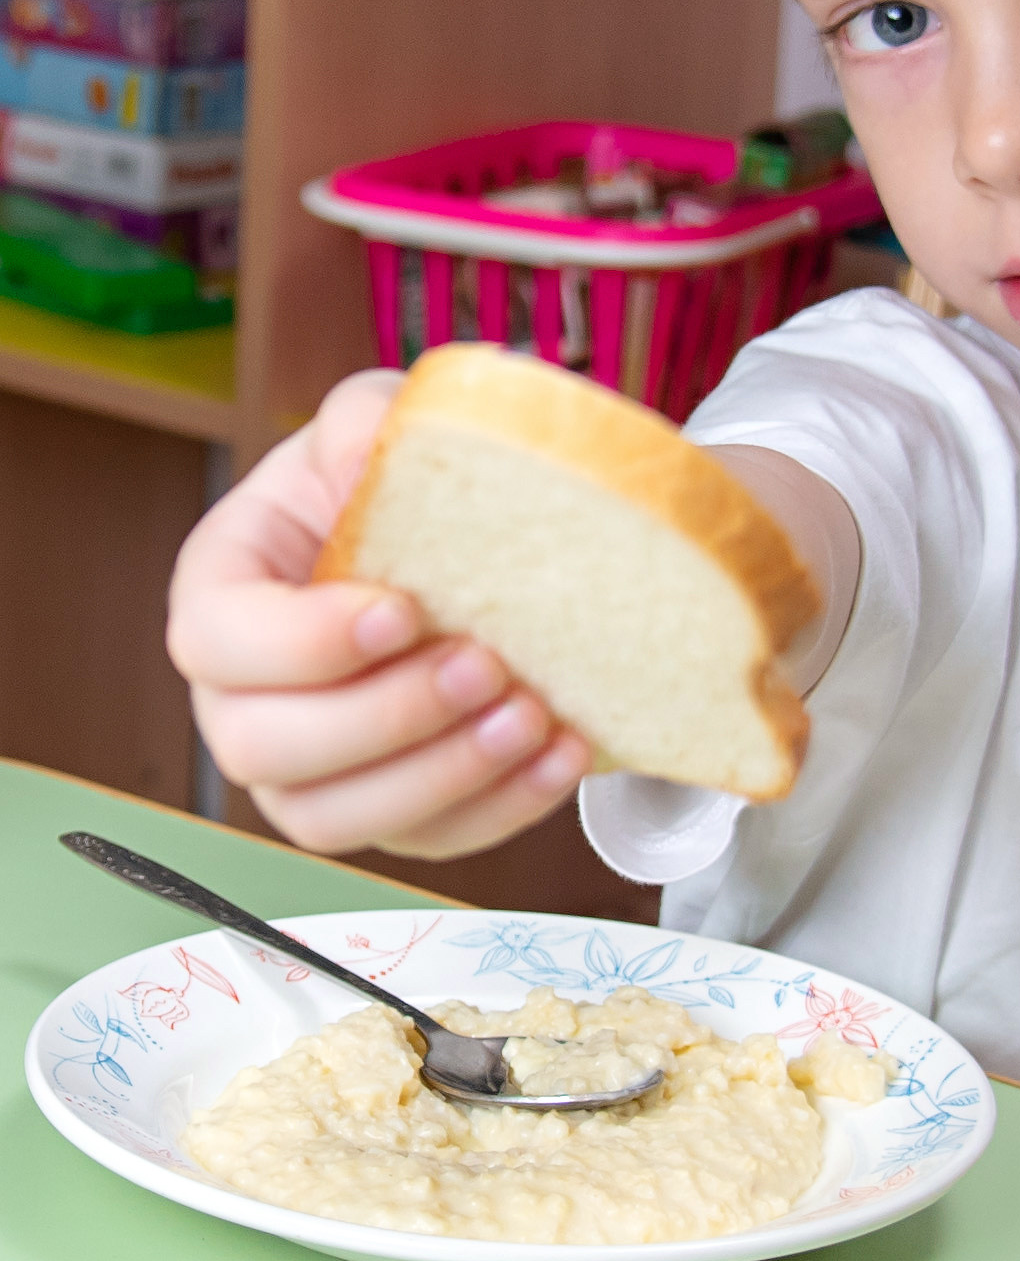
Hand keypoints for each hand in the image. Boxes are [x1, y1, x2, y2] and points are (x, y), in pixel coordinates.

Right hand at [167, 370, 590, 858]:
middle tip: (483, 664)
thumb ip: (364, 420)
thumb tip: (373, 445)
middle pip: (265, 748)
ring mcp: (310, 768)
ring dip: (441, 777)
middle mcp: (244, 696)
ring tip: (531, 717)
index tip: (400, 610)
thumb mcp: (374, 420)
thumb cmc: (395, 480)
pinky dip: (499, 810)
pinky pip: (426, 841)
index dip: (300, 642)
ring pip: (337, 818)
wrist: (467, 540)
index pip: (216, 640)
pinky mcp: (388, 810)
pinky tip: (561, 755)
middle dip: (382, 718)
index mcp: (224, 592)